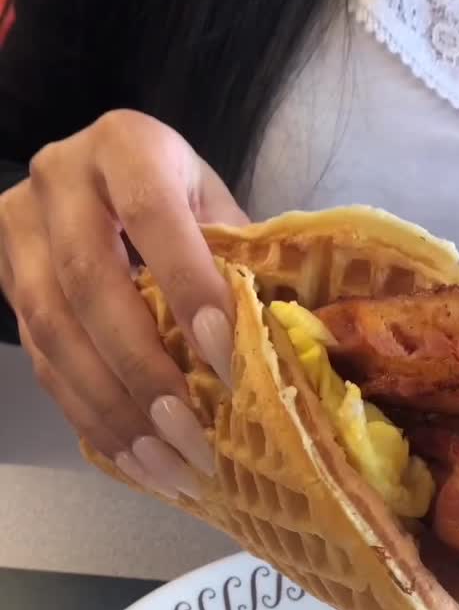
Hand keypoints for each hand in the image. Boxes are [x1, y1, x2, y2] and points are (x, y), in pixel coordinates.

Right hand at [0, 110, 247, 498]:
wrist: (101, 180)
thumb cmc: (179, 196)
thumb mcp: (214, 205)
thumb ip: (239, 257)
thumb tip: (280, 340)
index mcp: (125, 145)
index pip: (150, 215)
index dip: (186, 287)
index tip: (223, 357)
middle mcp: (59, 179)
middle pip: (88, 283)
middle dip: (144, 369)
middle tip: (191, 432)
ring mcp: (19, 233)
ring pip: (53, 332)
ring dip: (113, 409)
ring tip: (166, 463)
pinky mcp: (6, 284)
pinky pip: (41, 362)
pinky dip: (89, 416)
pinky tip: (133, 456)